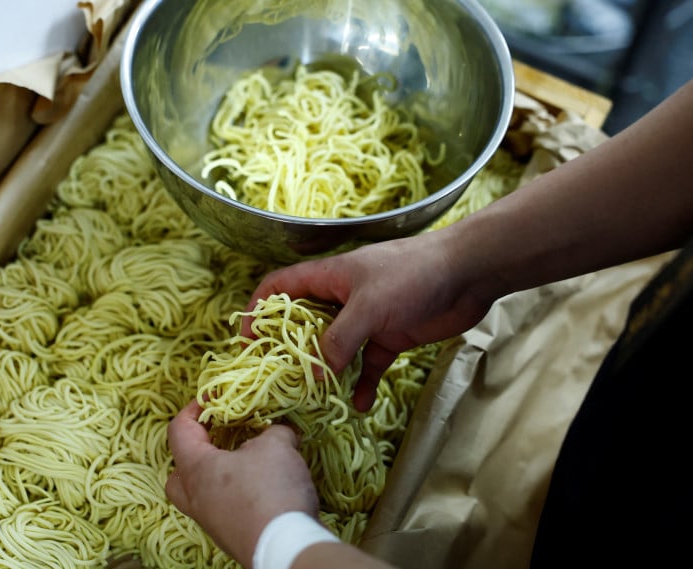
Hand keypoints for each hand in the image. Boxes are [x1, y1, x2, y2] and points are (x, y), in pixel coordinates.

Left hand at [166, 400, 320, 567]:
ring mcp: (212, 522)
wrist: (285, 546)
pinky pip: (224, 510)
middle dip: (194, 452)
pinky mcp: (232, 536)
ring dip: (218, 476)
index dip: (193, 410)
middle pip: (178, 474)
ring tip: (246, 462)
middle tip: (217, 440)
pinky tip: (263, 487)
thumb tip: (279, 430)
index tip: (212, 398)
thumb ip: (274, 431)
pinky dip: (237, 495)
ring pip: (201, 495)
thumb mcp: (277, 445)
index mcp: (196, 469)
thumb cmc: (270, 490)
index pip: (178, 431)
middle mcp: (197, 498)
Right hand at [243, 233, 492, 411]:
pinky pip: (367, 364)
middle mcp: (341, 298)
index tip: (246, 342)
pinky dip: (363, 383)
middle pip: (303, 324)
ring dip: (327, 373)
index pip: (279, 288)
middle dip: (290, 352)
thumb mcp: (368, 305)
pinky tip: (361, 405)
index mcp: (328, 277)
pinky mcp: (390, 337)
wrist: (468, 273)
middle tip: (280, 381)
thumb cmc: (412, 275)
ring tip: (315, 400)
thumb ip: (339, 339)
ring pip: (335, 349)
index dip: (258, 310)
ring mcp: (366, 319)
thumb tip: (314, 374)